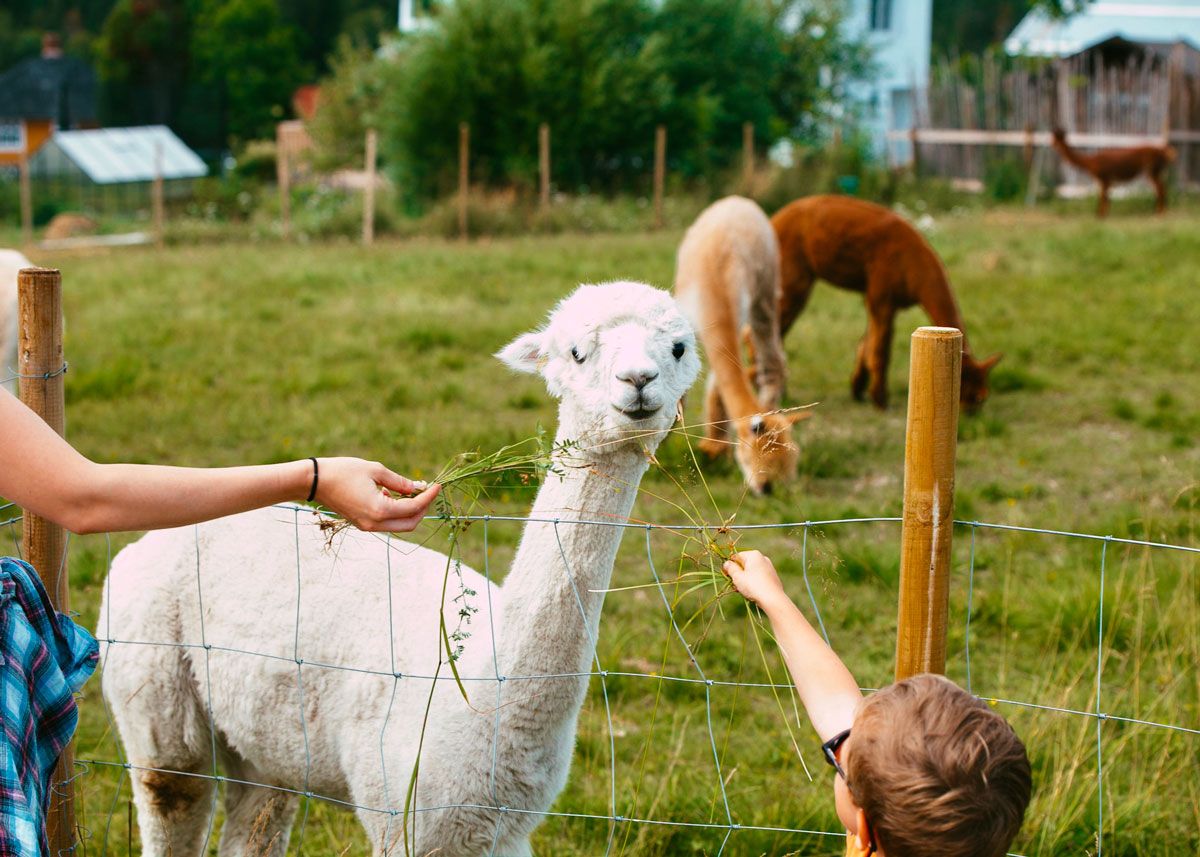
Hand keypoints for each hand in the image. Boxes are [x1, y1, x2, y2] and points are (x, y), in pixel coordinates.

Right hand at [313, 457, 440, 532]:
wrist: (314, 481)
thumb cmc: (343, 471)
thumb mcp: (375, 470)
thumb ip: (400, 481)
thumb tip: (418, 487)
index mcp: (380, 510)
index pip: (414, 508)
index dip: (429, 497)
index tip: (437, 486)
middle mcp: (375, 524)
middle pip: (410, 524)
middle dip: (423, 508)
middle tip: (426, 491)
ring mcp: (368, 527)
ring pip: (399, 525)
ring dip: (409, 511)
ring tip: (410, 490)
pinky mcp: (363, 524)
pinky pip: (387, 522)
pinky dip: (396, 511)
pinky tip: (392, 494)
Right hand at [723, 549, 787, 611]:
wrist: (773, 599)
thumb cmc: (753, 586)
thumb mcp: (737, 576)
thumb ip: (730, 568)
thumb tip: (727, 563)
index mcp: (754, 555)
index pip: (736, 556)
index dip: (729, 566)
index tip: (726, 575)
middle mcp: (763, 558)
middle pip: (744, 564)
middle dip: (738, 574)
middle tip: (734, 584)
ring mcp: (769, 568)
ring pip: (751, 572)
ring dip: (744, 580)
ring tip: (742, 590)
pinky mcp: (773, 577)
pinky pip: (759, 578)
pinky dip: (753, 583)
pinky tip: (751, 593)